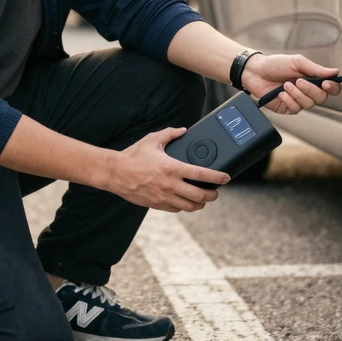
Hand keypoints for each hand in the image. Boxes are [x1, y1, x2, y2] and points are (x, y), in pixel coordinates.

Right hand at [107, 126, 228, 212]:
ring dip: (200, 204)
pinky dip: (185, 206)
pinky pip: (177, 209)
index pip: (201, 175)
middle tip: (215, 191)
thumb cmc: (133, 155)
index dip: (217, 177)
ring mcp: (164, 196)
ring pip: (190, 206)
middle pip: (200, 196)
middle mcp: (170, 184)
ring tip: (203, 199)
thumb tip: (183, 130)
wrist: (115, 173)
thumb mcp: (152, 140)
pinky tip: (186, 201)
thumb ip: (170, 134)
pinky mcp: (157, 204)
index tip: (226, 177)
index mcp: (172, 167)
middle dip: (212, 195)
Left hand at [241, 53, 341, 114]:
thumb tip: (335, 72)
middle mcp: (308, 91)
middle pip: (322, 98)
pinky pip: (295, 109)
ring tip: (285, 85)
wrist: (256, 72)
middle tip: (298, 81)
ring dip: (297, 94)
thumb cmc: (276, 65)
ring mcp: (298, 101)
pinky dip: (288, 100)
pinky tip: (280, 93)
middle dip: (311, 90)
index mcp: (313, 79)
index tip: (326, 84)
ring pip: (308, 104)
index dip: (333, 87)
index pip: (331, 88)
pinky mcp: (288, 108)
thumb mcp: (297, 62)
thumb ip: (315, 69)